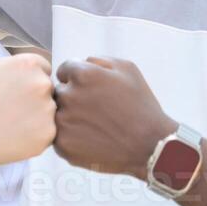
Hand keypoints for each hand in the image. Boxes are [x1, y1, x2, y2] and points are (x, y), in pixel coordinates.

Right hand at [0, 54, 56, 165]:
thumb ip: (15, 63)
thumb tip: (33, 66)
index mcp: (30, 64)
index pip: (45, 69)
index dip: (31, 81)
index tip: (17, 92)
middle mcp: (42, 84)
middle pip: (50, 90)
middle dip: (36, 99)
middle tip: (13, 110)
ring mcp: (47, 109)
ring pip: (50, 112)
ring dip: (37, 118)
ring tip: (12, 124)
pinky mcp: (47, 133)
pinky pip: (48, 132)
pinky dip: (35, 136)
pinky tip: (16, 136)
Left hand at [51, 57, 173, 178]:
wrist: (149, 144)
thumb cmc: (140, 105)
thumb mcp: (126, 68)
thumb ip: (97, 60)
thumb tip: (79, 63)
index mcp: (83, 75)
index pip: (63, 70)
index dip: (77, 79)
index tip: (91, 90)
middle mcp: (69, 96)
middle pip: (59, 92)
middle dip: (72, 98)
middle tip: (94, 110)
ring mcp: (64, 122)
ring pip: (56, 114)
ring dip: (69, 117)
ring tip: (94, 125)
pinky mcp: (63, 145)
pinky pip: (59, 135)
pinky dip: (71, 136)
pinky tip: (91, 138)